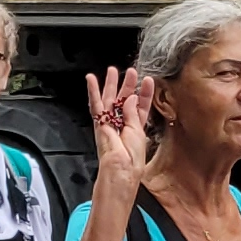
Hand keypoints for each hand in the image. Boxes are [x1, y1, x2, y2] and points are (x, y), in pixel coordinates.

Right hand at [83, 67, 155, 195]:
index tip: (148, 81)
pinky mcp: (99, 124)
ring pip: (110, 100)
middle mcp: (122, 126)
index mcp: (136, 130)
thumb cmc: (131, 158)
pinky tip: (91, 80)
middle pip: (125, 101)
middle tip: (130, 72)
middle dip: (128, 86)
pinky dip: (93, 92)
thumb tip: (130, 98)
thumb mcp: (138, 132)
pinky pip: (95, 105)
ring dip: (111, 85)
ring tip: (112, 70)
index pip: (141, 108)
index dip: (145, 94)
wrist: (118, 170)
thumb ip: (133, 113)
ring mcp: (110, 124)